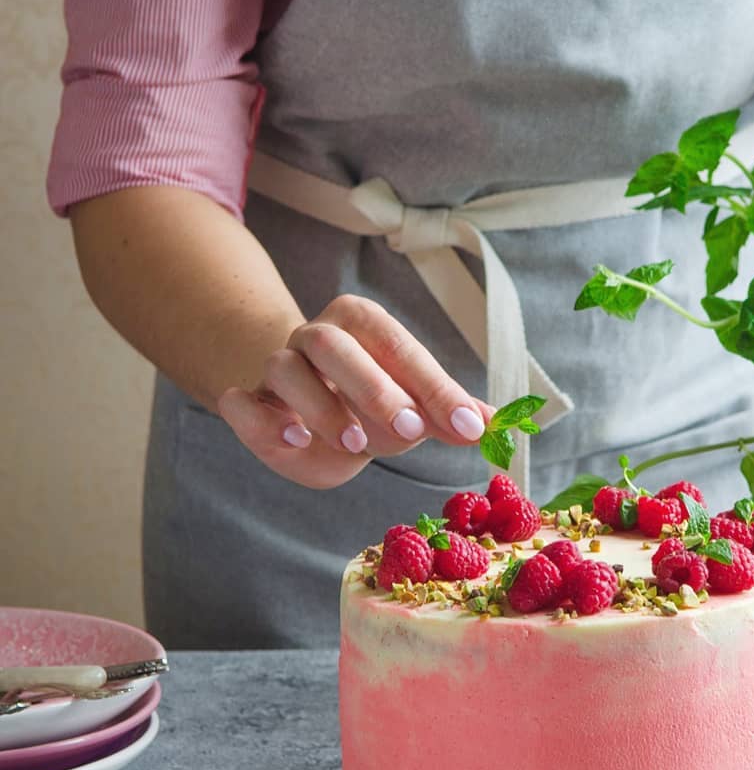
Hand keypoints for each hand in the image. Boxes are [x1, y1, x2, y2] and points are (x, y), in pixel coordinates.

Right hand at [218, 296, 491, 488]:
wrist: (308, 422)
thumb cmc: (371, 407)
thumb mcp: (416, 409)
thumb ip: (449, 413)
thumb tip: (496, 425)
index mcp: (363, 326)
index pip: (400, 348)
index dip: (435, 386)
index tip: (468, 426)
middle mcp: (316, 337)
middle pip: (335, 347)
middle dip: (374, 387)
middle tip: (409, 429)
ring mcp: (277, 367)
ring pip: (286, 370)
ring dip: (320, 406)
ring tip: (356, 444)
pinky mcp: (248, 402)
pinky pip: (241, 402)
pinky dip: (260, 417)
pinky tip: (291, 439)